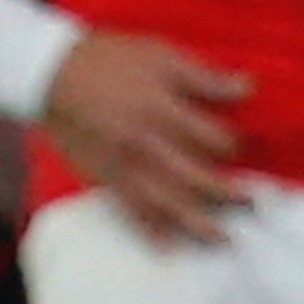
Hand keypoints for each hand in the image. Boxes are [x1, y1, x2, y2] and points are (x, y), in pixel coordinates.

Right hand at [41, 27, 250, 242]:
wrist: (50, 74)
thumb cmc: (110, 59)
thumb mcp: (161, 55)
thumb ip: (205, 76)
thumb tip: (249, 87)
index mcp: (163, 108)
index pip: (213, 139)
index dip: (234, 146)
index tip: (242, 149)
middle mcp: (146, 143)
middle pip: (196, 178)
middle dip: (229, 195)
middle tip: (252, 204)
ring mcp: (124, 165)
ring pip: (168, 203)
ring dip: (198, 224)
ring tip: (223, 239)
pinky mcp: (105, 177)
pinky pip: (131, 211)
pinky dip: (151, 232)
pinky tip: (170, 248)